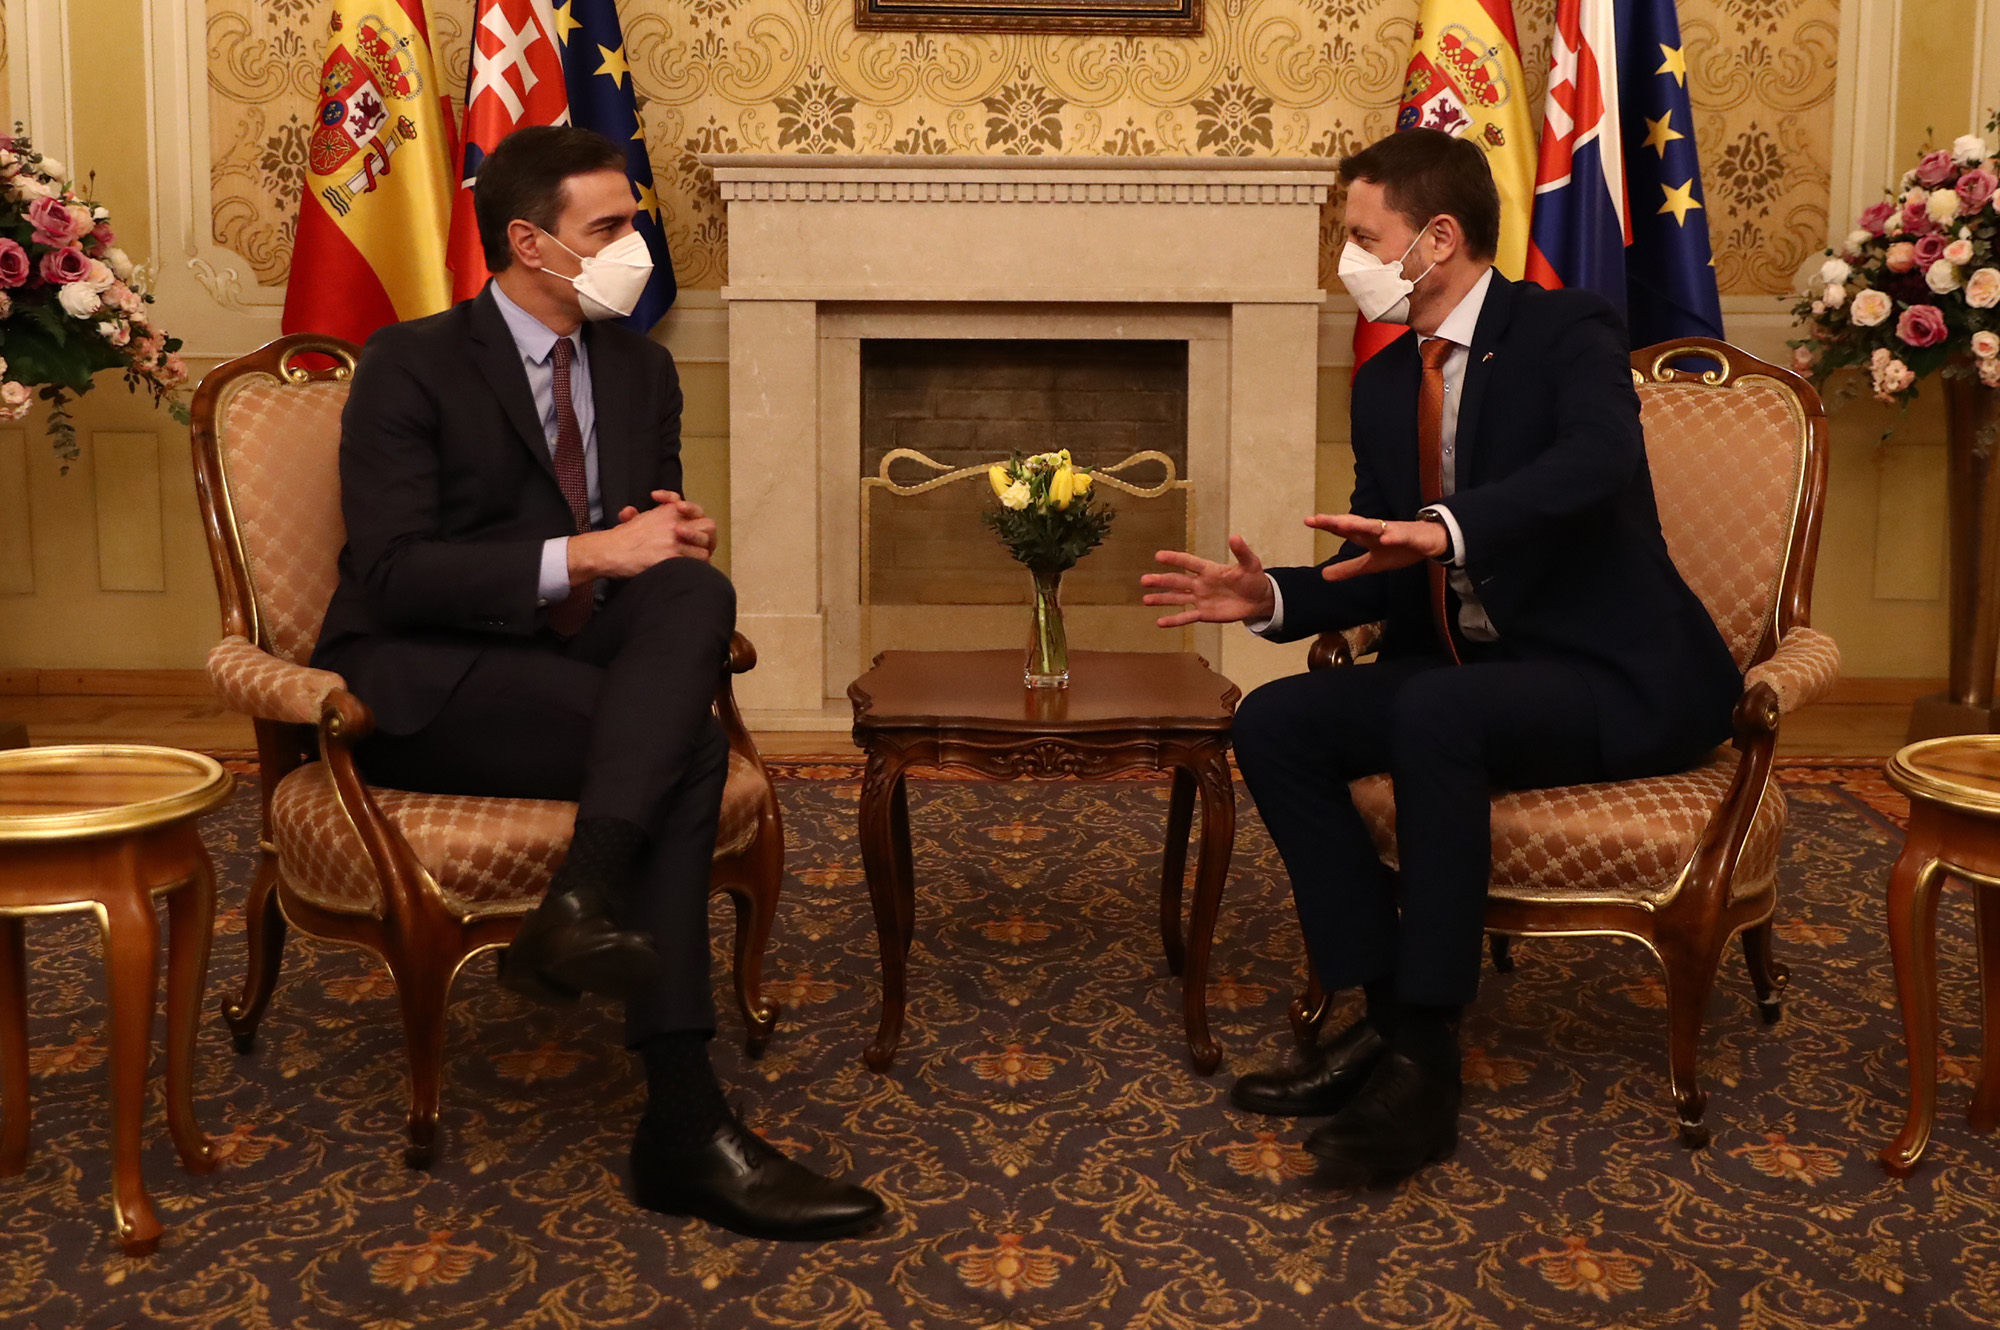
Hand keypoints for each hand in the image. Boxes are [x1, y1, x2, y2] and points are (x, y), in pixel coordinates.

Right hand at [572, 492, 711, 579]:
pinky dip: (696, 566)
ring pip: (705, 547)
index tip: (691, 529)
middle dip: (707, 537)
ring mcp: (675, 540)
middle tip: (701, 546)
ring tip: (694, 560)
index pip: (696, 509)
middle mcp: (675, 523)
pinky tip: (689, 569)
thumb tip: (630, 512)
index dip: (697, 518)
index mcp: (668, 511)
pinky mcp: (673, 557)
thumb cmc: (621, 537)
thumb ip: (643, 515)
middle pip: (708, 526)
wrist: (611, 550)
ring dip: (701, 554)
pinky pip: (697, 562)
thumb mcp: (635, 517)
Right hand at [1140, 536, 1275, 626]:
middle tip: (1144, 579)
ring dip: (1162, 599)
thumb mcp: (1250, 564)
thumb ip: (1241, 552)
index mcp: (1209, 569)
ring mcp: (1201, 599)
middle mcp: (1200, 583)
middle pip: (1177, 581)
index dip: (1174, 559)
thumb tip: (1234, 536)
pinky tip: (1159, 622)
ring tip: (1145, 599)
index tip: (1158, 556)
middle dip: (1161, 580)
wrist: (1258, 599)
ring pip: (1177, 599)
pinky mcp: (1204, 614)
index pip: (1188, 562)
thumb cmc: (1253, 578)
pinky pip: (1186, 617)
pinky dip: (1174, 620)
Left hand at [1306, 513, 1446, 581]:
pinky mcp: (1410, 537)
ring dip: (1359, 525)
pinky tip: (1385, 538)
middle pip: (1354, 524)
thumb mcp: (1371, 564)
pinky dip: (1393, 536)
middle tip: (1319, 518)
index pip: (1343, 529)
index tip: (1308, 521)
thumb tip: (1323, 576)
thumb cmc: (1399, 549)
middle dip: (1337, 521)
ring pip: (1375, 527)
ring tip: (1342, 524)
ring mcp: (1393, 532)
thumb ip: (1348, 568)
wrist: (1430, 542)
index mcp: (1366, 535)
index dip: (1327, 524)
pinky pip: (1401, 537)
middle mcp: (1377, 530)